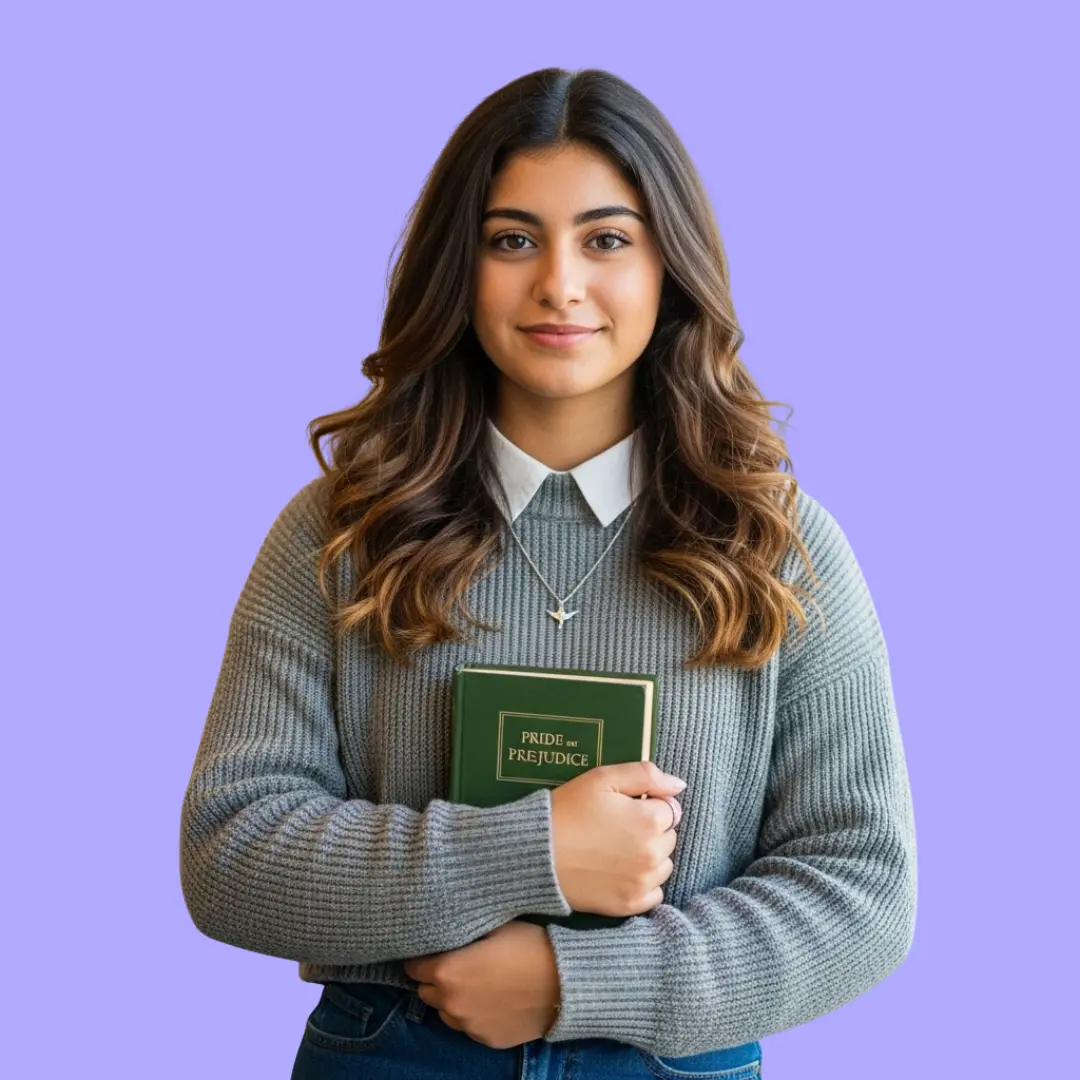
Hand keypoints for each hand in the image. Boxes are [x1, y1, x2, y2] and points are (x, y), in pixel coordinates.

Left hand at [402, 920, 559, 1048]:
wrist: (563, 982)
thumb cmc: (527, 945)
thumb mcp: (493, 927)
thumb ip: (464, 934)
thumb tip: (450, 931)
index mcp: (447, 972)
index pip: (414, 968)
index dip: (422, 958)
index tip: (434, 952)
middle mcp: (451, 1004)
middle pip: (426, 993)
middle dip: (435, 980)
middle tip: (457, 967)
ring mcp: (469, 1026)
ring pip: (447, 1014)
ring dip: (453, 1000)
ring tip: (476, 986)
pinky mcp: (487, 1040)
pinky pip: (470, 1027)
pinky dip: (474, 1015)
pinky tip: (493, 1001)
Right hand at [551, 760, 684, 915]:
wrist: (536, 853)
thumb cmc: (568, 810)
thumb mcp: (603, 779)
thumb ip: (646, 775)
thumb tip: (679, 785)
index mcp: (651, 820)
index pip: (670, 809)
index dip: (648, 805)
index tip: (624, 808)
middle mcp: (653, 854)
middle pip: (669, 837)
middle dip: (651, 830)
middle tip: (617, 828)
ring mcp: (643, 882)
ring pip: (664, 864)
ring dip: (650, 856)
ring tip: (617, 849)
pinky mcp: (629, 904)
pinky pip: (654, 893)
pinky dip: (643, 882)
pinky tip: (620, 871)